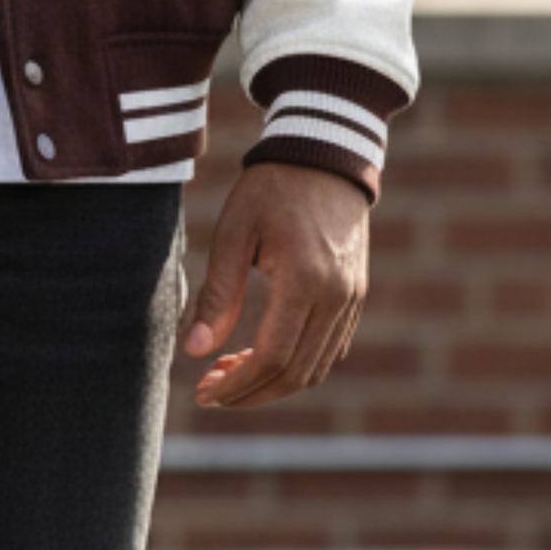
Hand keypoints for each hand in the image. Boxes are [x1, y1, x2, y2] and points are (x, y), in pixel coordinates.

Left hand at [181, 161, 368, 410]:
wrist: (324, 157)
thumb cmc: (271, 189)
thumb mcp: (234, 232)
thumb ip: (217, 294)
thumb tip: (194, 351)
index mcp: (305, 280)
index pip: (272, 357)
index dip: (237, 385)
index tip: (203, 393)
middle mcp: (337, 297)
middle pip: (296, 374)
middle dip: (250, 393)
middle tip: (209, 392)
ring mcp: (352, 299)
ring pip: (316, 368)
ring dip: (273, 384)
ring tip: (229, 374)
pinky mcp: (356, 297)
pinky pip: (329, 349)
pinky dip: (296, 365)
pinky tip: (261, 355)